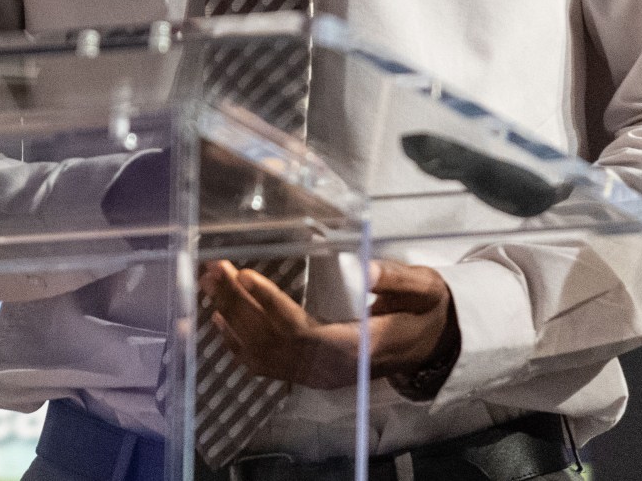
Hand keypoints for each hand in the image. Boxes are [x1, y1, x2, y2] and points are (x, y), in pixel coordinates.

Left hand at [199, 258, 455, 389]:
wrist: (431, 346)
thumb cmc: (426, 311)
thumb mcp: (424, 290)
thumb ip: (396, 280)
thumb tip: (365, 267)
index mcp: (358, 348)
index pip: (305, 332)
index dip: (272, 307)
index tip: (246, 276)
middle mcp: (331, 368)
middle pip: (274, 342)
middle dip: (239, 306)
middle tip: (214, 270)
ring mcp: (317, 375)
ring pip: (264, 354)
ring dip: (232, 318)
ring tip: (209, 283)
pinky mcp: (309, 372)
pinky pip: (267, 365)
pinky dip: (238, 343)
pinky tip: (220, 318)